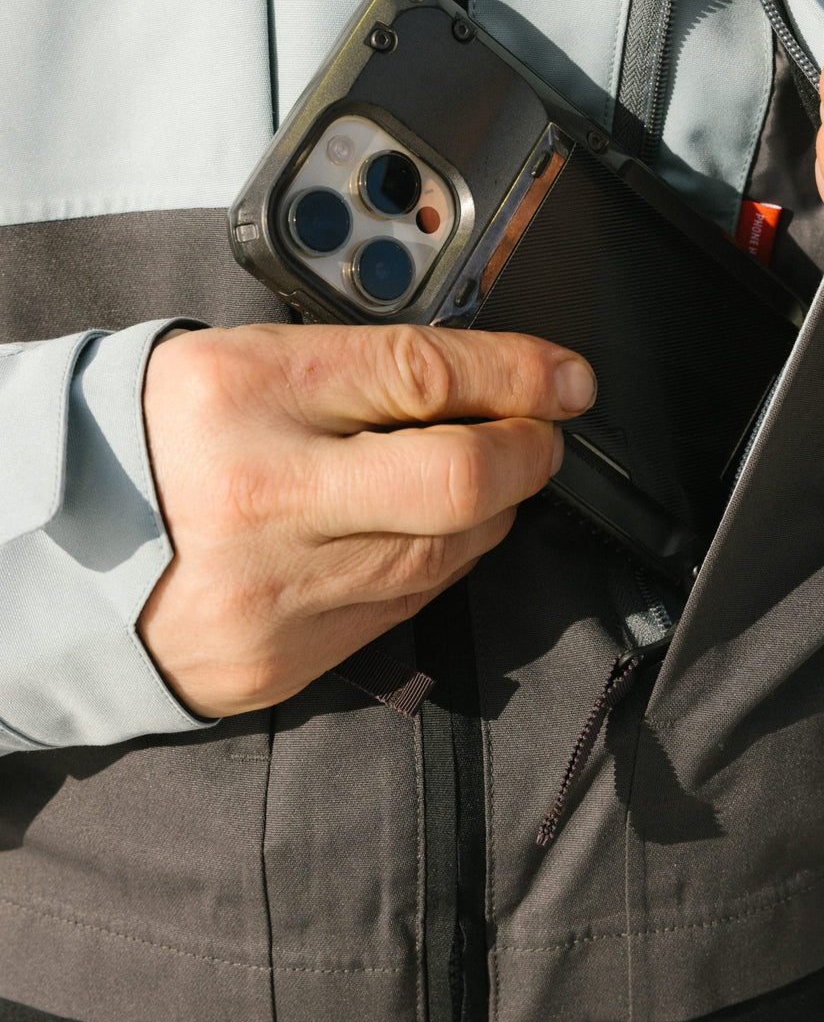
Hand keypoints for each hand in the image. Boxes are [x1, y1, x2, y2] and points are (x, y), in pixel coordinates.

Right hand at [139, 322, 594, 717]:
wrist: (60, 555)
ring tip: (483, 477)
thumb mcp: (245, 363)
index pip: (423, 373)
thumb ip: (358, 369)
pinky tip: (429, 534)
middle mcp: (264, 492)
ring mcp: (276, 589)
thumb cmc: (161, 438)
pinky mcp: (285, 658)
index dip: (518, 372)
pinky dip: (440, 562)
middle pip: (457, 477)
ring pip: (447, 552)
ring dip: (492, 509)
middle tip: (543, 434)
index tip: (565, 377)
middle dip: (531, 452)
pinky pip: (406, 607)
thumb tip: (481, 376)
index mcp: (249, 392)